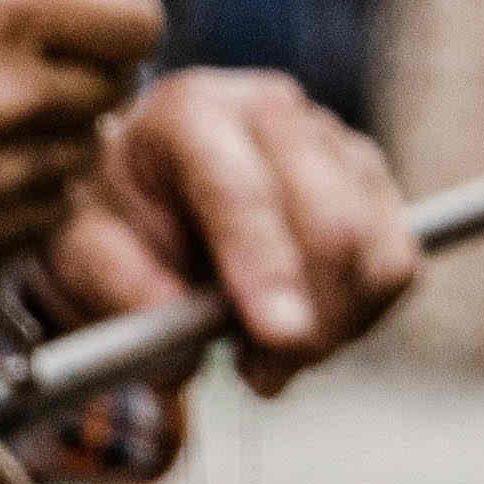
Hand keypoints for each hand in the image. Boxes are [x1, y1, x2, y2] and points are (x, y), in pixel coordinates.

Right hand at [0, 0, 165, 253]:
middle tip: (23, 53)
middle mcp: (6, 92)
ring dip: (62, 125)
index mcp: (5, 4)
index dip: (118, 10)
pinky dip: (31, 181)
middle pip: (120, 85)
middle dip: (88, 63)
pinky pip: (55, 205)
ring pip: (92, 147)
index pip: (140, 20)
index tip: (82, 10)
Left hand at [42, 66, 422, 386]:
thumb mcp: (85, 254)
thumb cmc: (120, 220)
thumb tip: (186, 351)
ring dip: (335, 324)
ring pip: (373, 249)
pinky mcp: (373, 177)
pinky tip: (310, 317)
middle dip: (310, 320)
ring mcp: (333, 138)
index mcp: (190, 113)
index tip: (280, 339)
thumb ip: (123, 295)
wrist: (151, 188)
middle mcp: (271, 109)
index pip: (243, 192)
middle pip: (330, 223)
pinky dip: (363, 311)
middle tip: (260, 374)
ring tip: (273, 348)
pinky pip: (398, 262)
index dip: (266, 268)